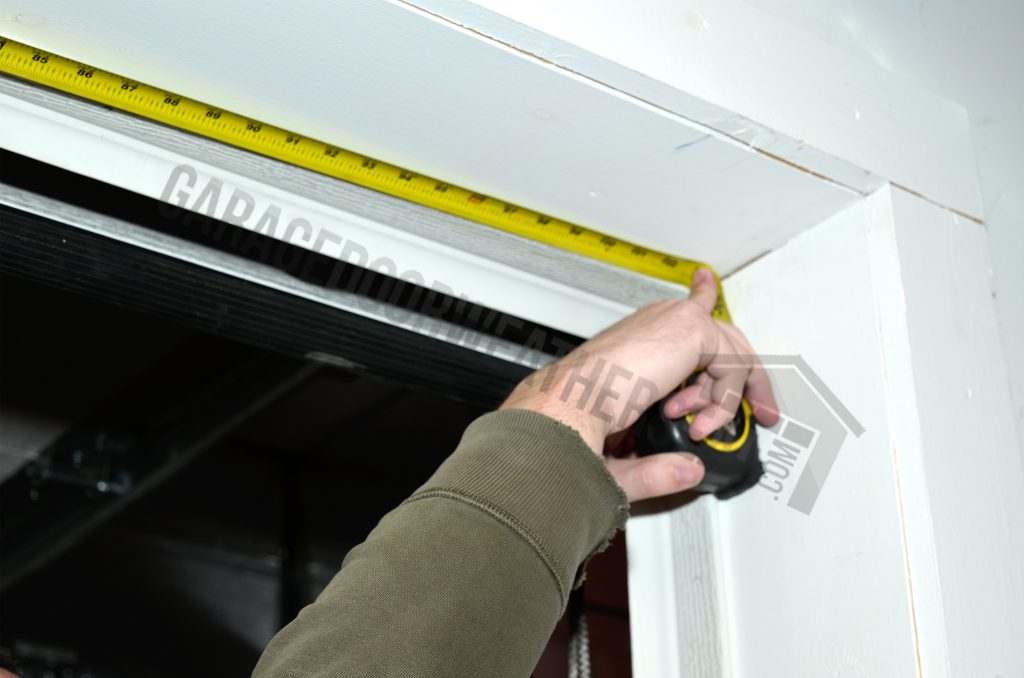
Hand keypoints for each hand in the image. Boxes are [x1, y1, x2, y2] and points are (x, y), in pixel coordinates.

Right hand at [500, 268, 778, 501]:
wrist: (566, 407)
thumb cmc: (574, 423)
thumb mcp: (623, 449)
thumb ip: (659, 460)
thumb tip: (690, 470)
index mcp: (634, 343)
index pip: (679, 319)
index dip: (701, 301)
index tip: (705, 284)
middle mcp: (652, 326)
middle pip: (718, 336)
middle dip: (742, 376)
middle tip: (760, 408)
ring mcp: (670, 322)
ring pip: (730, 347)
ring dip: (733, 393)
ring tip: (724, 424)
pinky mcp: (688, 328)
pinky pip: (730, 361)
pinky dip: (726, 397)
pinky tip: (705, 420)